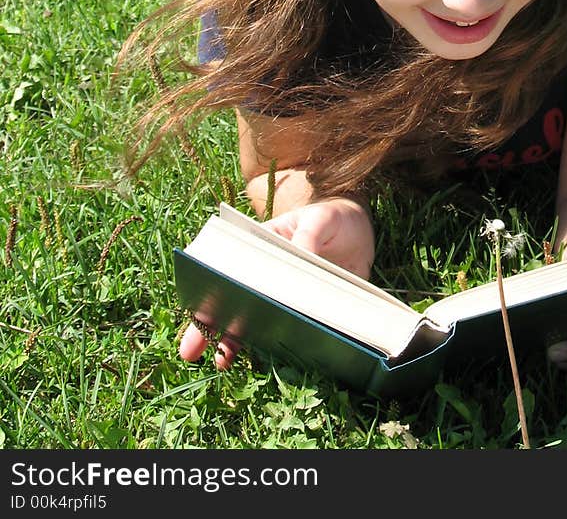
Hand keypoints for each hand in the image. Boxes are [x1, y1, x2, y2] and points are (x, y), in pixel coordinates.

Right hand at [178, 197, 375, 369]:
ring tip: (220, 361)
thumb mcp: (321, 220)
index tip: (197, 309)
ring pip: (252, 321)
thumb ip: (308, 236)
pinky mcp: (303, 312)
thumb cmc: (333, 218)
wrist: (361, 230)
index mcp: (262, 246)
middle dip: (209, 325)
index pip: (227, 269)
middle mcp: (266, 274)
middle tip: (190, 351)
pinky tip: (263, 361)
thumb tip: (297, 259)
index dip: (209, 289)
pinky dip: (275, 346)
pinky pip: (285, 332)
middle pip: (232, 299)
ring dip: (235, 341)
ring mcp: (282, 296)